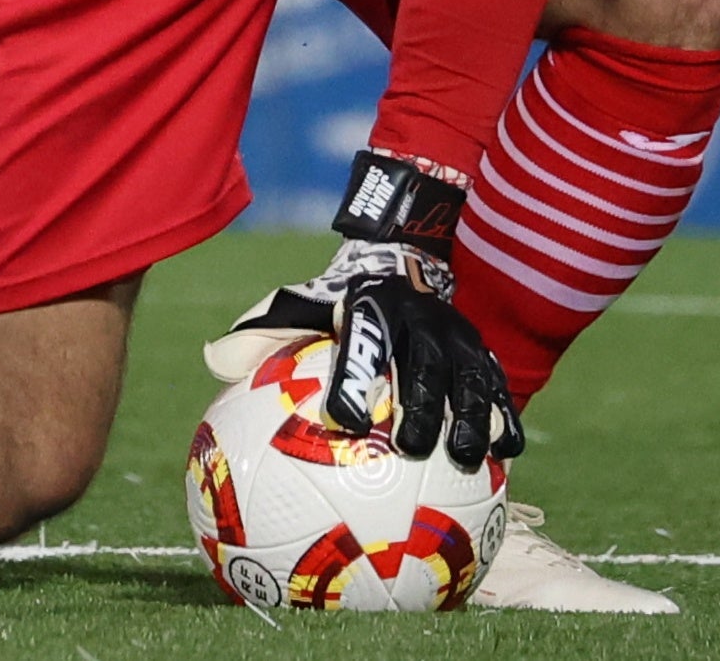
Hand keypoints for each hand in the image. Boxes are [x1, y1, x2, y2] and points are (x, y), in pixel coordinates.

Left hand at [199, 150, 520, 467]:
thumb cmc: (337, 302)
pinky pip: (495, 382)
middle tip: (412, 448)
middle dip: (421, 404)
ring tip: (468, 460)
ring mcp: (454, 332)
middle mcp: (418, 317)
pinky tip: (507, 455)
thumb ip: (259, 334)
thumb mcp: (297, 304)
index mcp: (369, 306)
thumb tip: (212, 362)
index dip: (353, 379)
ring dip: (471, 416)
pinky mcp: (479, 347)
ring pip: (468, 375)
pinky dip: (503, 414)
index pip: (361, 343)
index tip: (342, 420)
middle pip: (422, 363)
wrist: (403, 258)